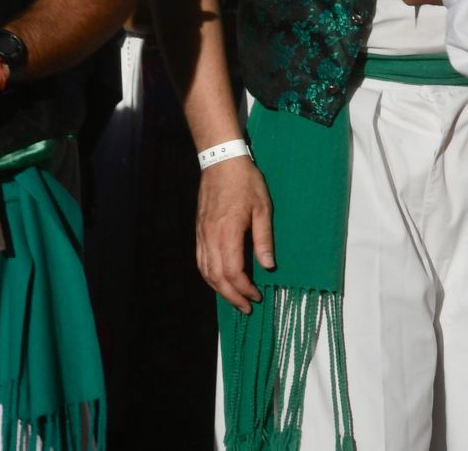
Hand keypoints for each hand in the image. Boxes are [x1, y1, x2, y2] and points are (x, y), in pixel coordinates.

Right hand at [197, 155, 272, 311]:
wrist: (221, 160)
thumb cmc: (245, 182)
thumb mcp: (262, 208)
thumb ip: (264, 239)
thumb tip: (268, 266)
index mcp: (228, 233)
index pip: (232, 272)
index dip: (244, 289)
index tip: (256, 297)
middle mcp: (210, 237)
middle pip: (216, 277)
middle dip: (231, 296)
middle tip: (246, 307)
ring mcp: (202, 234)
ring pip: (205, 271)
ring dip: (219, 289)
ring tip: (234, 298)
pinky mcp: (199, 230)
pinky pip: (200, 260)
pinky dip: (209, 276)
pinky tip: (219, 280)